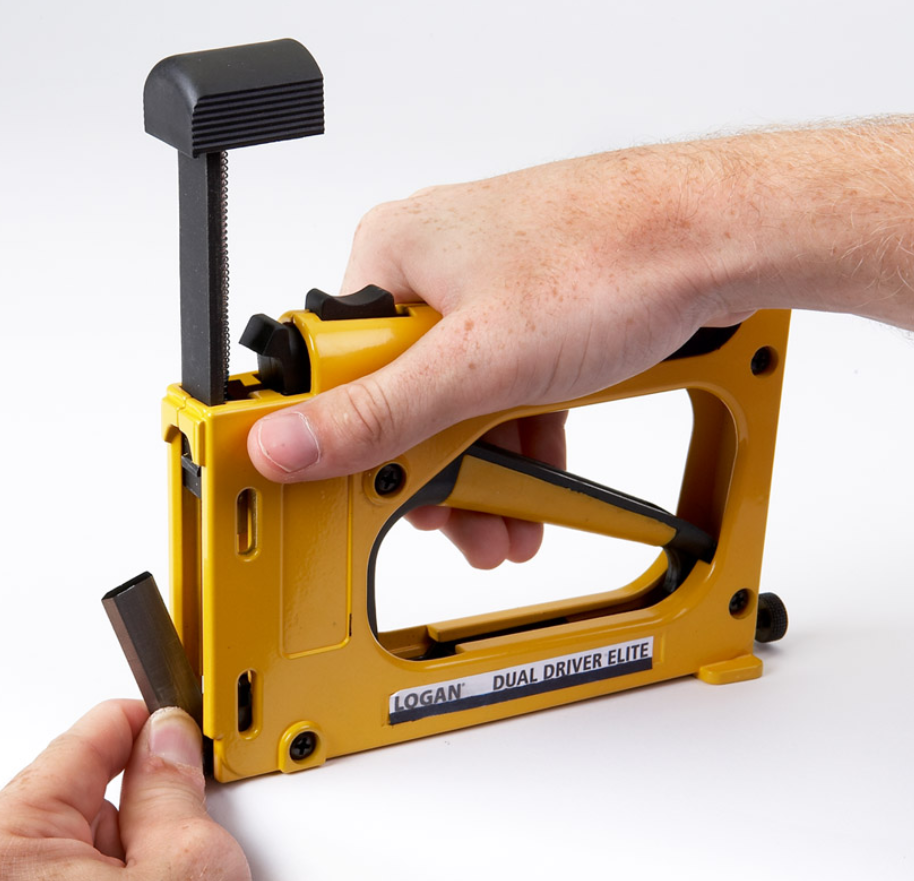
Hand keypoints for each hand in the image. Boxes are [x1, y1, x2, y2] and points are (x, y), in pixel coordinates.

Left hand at [0, 702, 268, 880]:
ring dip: (120, 873)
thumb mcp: (192, 871)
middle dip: (134, 818)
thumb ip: (174, 785)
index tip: (176, 716)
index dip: (146, 725)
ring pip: (67, 860)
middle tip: (180, 863)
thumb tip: (166, 741)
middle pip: (72, 803)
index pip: (85, 739)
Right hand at [249, 152, 735, 565]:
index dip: (356, 440)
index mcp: (392, 256)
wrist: (715, 237)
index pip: (334, 368)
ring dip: (484, 468)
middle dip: (437, 472)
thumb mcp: (477, 362)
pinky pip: (498, 386)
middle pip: (400, 393)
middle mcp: (430, 268)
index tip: (372, 489)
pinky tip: (533, 480)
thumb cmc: (611, 261)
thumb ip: (377, 413)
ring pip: (455, 398)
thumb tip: (284, 443)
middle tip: (457, 522)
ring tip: (503, 524)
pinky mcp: (526, 311)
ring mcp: (482, 289)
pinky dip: (516, 437)